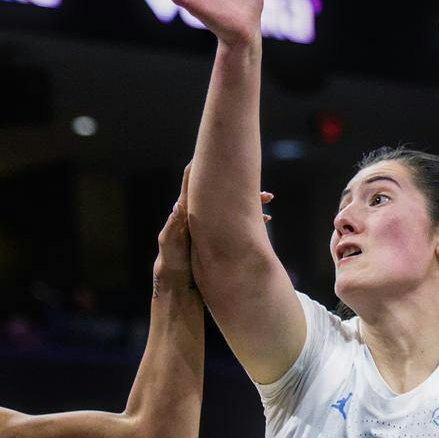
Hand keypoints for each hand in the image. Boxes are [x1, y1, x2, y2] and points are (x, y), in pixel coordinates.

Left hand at [153, 164, 272, 294]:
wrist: (177, 285)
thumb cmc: (171, 262)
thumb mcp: (170, 244)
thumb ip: (174, 225)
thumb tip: (178, 204)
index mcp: (186, 212)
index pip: (193, 185)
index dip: (200, 168)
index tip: (212, 152)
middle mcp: (200, 216)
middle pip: (222, 193)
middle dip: (240, 186)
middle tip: (260, 186)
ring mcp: (211, 227)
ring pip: (234, 207)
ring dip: (252, 203)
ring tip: (268, 200)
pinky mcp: (218, 239)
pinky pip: (239, 225)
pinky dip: (252, 221)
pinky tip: (265, 221)